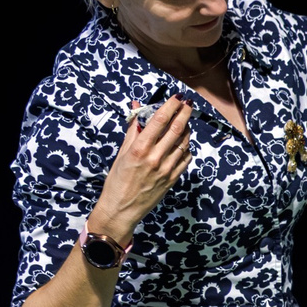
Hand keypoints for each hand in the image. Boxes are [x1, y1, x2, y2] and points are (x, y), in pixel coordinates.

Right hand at [90, 96, 195, 242]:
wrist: (121, 209)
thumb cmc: (117, 180)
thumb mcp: (122, 153)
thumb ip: (133, 130)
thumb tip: (137, 108)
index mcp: (140, 149)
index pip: (160, 120)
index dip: (171, 106)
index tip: (178, 97)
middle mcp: (155, 157)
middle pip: (177, 129)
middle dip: (185, 113)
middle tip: (189, 103)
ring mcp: (167, 169)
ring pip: (184, 142)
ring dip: (187, 129)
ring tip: (185, 120)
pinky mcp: (173, 179)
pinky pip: (186, 158)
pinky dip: (186, 147)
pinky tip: (183, 142)